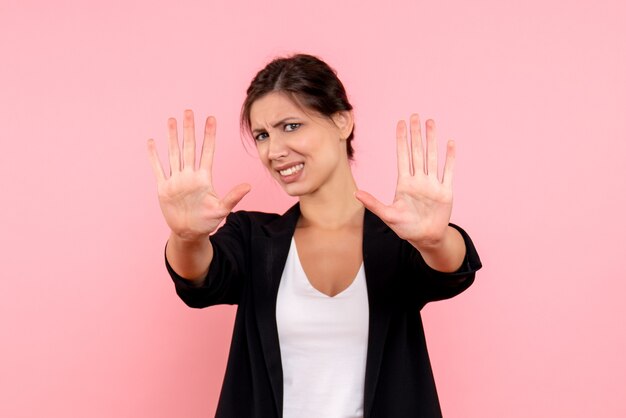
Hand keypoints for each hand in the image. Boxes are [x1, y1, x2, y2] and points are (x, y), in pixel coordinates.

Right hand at [147, 110, 250, 240]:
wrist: (189, 232)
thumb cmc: (207, 222)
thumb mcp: (222, 210)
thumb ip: (233, 197)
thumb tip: (249, 186)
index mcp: (204, 178)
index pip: (207, 151)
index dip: (209, 135)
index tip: (211, 118)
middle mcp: (189, 175)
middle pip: (189, 147)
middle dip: (189, 129)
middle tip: (189, 111)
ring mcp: (176, 180)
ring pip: (174, 153)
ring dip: (172, 137)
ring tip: (172, 120)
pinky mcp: (164, 188)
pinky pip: (158, 169)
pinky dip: (154, 156)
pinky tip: (152, 142)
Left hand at [355, 114, 453, 249]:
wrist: (425, 238)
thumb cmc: (405, 228)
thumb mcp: (387, 215)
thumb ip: (373, 203)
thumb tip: (355, 193)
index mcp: (404, 183)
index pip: (402, 156)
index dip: (402, 140)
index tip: (400, 124)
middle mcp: (419, 180)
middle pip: (417, 152)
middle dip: (416, 134)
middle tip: (415, 116)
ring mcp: (432, 184)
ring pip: (432, 157)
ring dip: (432, 140)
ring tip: (431, 123)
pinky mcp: (445, 191)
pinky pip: (448, 171)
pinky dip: (449, 158)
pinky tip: (450, 144)